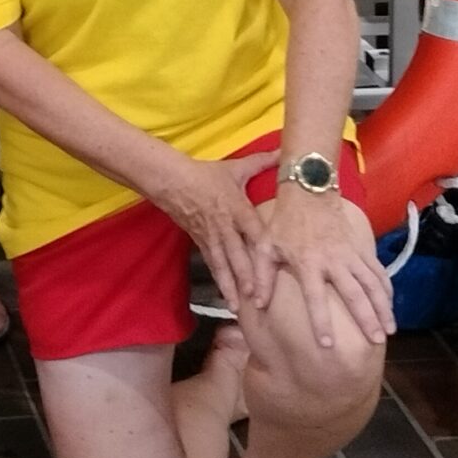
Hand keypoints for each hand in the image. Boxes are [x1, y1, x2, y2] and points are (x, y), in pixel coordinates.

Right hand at [143, 149, 276, 312]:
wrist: (172, 180)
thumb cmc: (207, 175)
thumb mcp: (235, 167)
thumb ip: (262, 162)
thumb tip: (285, 152)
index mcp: (236, 207)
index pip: (252, 230)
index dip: (262, 249)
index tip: (271, 265)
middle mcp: (225, 226)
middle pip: (237, 253)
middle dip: (246, 276)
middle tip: (256, 297)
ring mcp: (212, 237)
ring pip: (223, 264)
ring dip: (231, 285)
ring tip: (239, 306)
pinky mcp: (202, 243)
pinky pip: (213, 265)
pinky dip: (220, 282)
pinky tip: (227, 299)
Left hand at [262, 181, 392, 348]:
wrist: (309, 191)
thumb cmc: (284, 222)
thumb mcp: (266, 246)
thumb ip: (261, 276)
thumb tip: (256, 304)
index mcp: (308, 263)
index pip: (315, 298)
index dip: (321, 322)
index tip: (328, 345)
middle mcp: (333, 261)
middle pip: (354, 294)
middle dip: (366, 318)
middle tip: (375, 341)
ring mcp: (350, 254)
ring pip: (372, 284)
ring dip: (383, 307)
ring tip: (390, 330)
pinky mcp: (361, 248)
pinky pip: (377, 271)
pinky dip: (386, 288)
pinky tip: (391, 305)